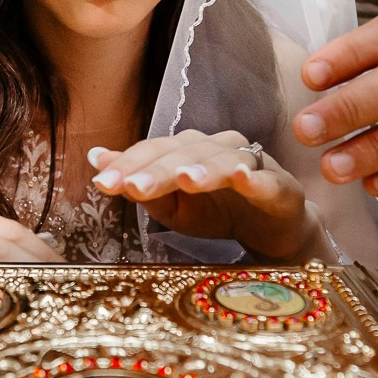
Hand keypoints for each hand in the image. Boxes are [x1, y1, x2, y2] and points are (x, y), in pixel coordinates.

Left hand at [91, 130, 324, 260]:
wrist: (272, 229)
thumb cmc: (218, 211)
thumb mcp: (171, 205)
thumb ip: (137, 182)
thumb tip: (96, 158)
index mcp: (188, 149)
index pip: (154, 150)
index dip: (128, 164)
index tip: (102, 183)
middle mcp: (218, 147)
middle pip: (184, 152)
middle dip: (157, 170)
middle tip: (133, 186)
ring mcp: (252, 163)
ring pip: (223, 160)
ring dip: (203, 168)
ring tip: (185, 179)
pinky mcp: (281, 186)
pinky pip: (267, 179)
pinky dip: (255, 178)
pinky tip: (241, 180)